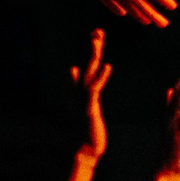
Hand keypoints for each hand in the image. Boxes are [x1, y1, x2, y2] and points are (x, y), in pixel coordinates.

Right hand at [69, 30, 112, 159]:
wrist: (83, 150)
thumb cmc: (87, 129)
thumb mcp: (86, 105)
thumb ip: (81, 87)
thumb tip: (72, 69)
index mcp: (83, 91)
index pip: (88, 66)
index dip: (92, 50)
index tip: (96, 34)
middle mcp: (81, 92)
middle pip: (89, 65)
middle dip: (93, 47)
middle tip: (98, 30)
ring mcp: (84, 100)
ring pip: (89, 73)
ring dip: (94, 56)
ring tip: (98, 41)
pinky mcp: (89, 109)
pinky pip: (95, 90)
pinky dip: (100, 78)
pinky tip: (107, 67)